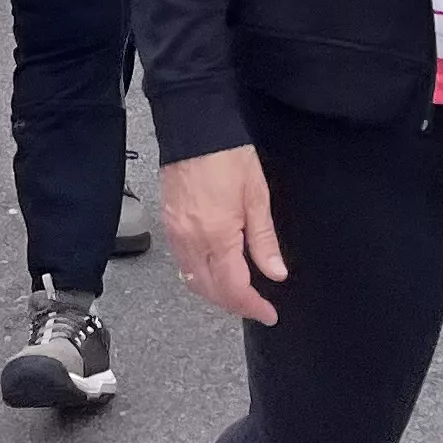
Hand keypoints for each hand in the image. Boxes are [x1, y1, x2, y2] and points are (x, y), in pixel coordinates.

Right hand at [161, 146, 283, 326]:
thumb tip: (275, 272)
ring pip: (193, 281)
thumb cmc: (227, 155)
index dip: (252, 306)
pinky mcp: (168, 224)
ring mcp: (175, 234)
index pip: (234, 288)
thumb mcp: (257, 197)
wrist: (194, 128)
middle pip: (210, 291)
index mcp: (217, 236)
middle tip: (257, 306)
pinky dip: (200, 276)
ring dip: (216, 293)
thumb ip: (264, 240)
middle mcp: (191, 240)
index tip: (269, 313)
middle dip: (234, 305)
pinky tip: (215, 270)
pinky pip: (182, 263)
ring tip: (239, 292)